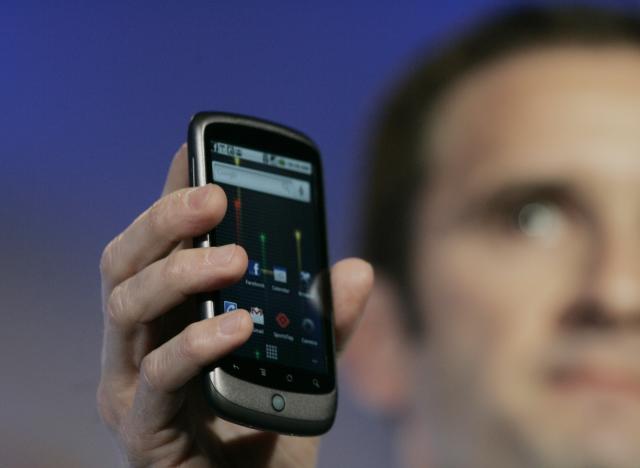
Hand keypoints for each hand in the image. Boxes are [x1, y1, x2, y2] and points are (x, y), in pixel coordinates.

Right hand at [97, 145, 372, 466]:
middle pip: (124, 264)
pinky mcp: (144, 432)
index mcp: (167, 321)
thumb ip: (324, 321)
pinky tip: (239, 326)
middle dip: (165, 220)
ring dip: (180, 273)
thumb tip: (358, 270)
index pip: (155, 246)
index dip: (169, 196)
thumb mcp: (301, 365)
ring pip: (128, 308)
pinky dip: (197, 344)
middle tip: (213, 194)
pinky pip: (159, 377)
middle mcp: (137, 347)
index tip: (197, 150)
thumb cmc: (265, 434)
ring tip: (233, 257)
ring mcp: (131, 389)